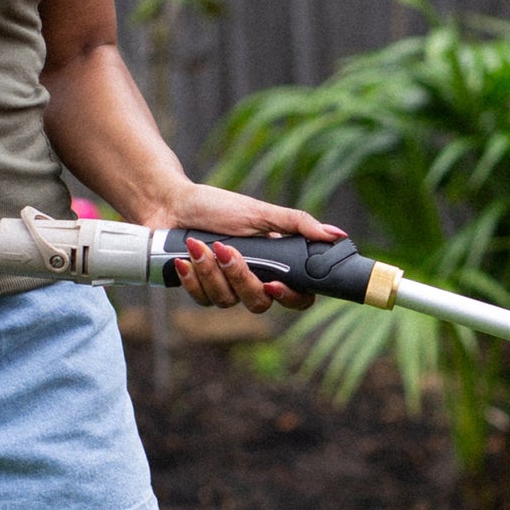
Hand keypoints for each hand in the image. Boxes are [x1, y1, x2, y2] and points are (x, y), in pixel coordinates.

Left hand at [143, 182, 346, 314]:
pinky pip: (202, 300)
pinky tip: (185, 258)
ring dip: (212, 272)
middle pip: (260, 304)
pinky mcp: (200, 290)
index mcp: (274, 263)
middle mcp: (252, 281)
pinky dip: (193, 278)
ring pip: (228, 302)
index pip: (297, 296)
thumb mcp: (260, 212)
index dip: (291, 298)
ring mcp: (226, 289)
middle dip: (241, 278)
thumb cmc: (216, 206)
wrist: (170, 205)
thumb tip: (338, 235)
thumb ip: (297, 225)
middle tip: (227, 251)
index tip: (275, 284)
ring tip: (199, 245)